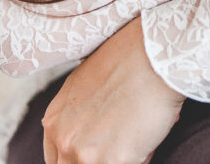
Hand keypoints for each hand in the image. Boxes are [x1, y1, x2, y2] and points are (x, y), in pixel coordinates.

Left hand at [42, 17, 183, 163]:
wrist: (155, 55)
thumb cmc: (131, 60)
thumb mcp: (87, 84)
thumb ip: (79, 115)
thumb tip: (95, 131)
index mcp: (55, 121)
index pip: (57, 158)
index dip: (82, 157)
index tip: (101, 151)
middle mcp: (63, 139)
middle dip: (100, 158)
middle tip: (121, 143)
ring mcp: (85, 154)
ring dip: (121, 157)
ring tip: (140, 134)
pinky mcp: (112, 161)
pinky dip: (142, 156)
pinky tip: (150, 133)